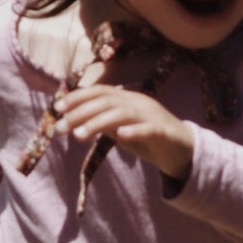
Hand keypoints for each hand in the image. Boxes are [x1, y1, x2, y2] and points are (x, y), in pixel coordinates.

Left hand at [55, 84, 194, 183]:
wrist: (185, 150)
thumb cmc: (150, 139)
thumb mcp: (122, 129)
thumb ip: (104, 123)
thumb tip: (77, 121)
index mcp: (128, 99)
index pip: (100, 91)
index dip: (78, 97)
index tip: (58, 108)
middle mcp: (139, 103)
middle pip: (106, 101)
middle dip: (80, 113)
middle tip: (60, 128)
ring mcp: (152, 116)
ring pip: (122, 114)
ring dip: (97, 123)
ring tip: (78, 136)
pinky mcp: (164, 133)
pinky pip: (148, 129)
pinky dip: (134, 131)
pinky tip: (120, 136)